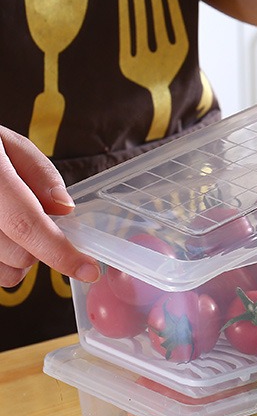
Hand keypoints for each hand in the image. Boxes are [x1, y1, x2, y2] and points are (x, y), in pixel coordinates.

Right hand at [0, 127, 99, 286]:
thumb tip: (64, 208)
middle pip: (20, 256)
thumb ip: (39, 172)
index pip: (26, 224)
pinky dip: (1, 260)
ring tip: (9, 226)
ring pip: (5, 272)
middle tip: (33, 218)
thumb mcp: (6, 143)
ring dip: (18, 258)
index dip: (61, 253)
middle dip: (40, 246)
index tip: (89, 270)